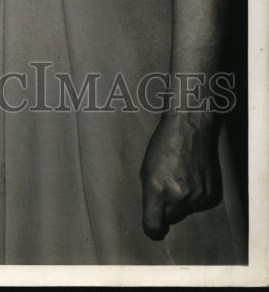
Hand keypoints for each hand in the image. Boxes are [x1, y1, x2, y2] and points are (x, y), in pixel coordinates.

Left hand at [140, 111, 218, 239]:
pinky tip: (192, 177)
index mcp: (157, 189)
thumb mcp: (147, 168)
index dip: (151, 229)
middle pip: (170, 218)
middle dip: (166, 208)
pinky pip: (199, 205)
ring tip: (180, 176)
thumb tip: (156, 217)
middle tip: (166, 187)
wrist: (190, 127)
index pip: (153, 226)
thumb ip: (150, 195)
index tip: (153, 226)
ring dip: (181, 201)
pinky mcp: (211, 195)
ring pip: (185, 211)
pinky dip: (195, 196)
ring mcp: (196, 197)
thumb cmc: (164, 144)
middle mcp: (177, 196)